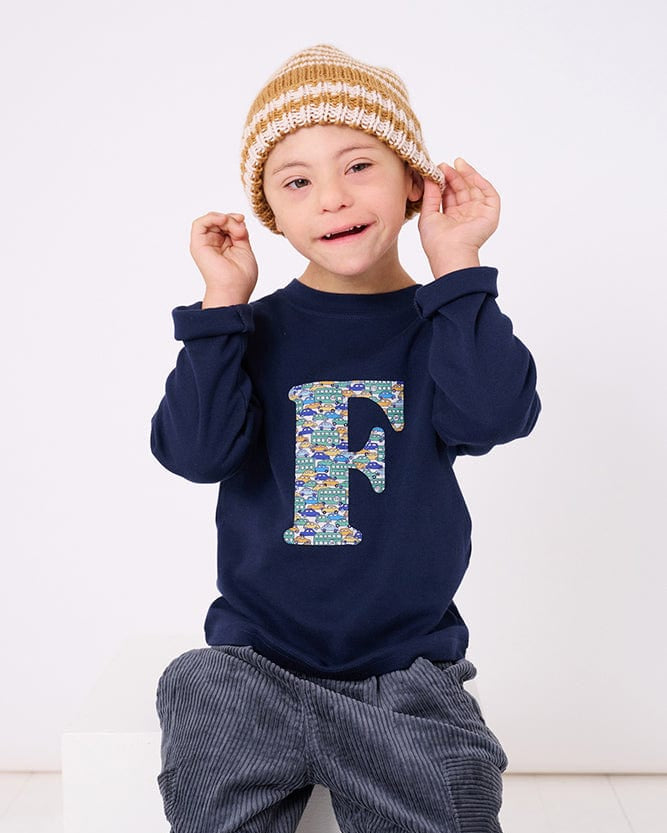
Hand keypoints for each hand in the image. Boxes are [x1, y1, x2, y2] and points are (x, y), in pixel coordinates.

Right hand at [189, 212, 257, 304]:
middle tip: (241, 227)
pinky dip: (211, 218)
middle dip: (231, 219)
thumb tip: (237, 219)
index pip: (225, 224)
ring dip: (224, 219)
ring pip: (210, 220)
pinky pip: (199, 224)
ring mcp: (204, 244)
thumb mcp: (245, 248)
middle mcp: (212, 244)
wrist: (233, 289)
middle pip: (218, 220)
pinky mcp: (197, 245)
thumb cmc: (241, 277)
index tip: (243, 221)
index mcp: (223, 246)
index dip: (234, 219)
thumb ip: (240, 232)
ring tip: (234, 228)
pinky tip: (223, 221)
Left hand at [418, 158, 499, 277]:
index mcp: (452, 219)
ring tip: (456, 164)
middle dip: (455, 177)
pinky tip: (469, 173)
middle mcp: (466, 217)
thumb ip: (430, 195)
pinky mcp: (491, 214)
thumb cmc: (436, 241)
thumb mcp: (428, 214)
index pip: (450, 196)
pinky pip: (489, 193)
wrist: (450, 252)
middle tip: (445, 165)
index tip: (437, 170)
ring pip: (475, 189)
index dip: (445, 182)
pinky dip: (480, 181)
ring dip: (467, 176)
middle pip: (463, 191)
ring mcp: (479, 215)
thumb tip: (429, 177)